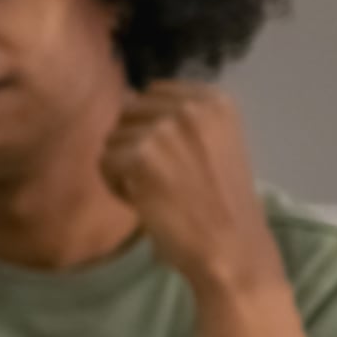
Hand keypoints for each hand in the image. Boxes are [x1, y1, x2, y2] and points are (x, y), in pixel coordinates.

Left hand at [97, 79, 276, 296]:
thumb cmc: (220, 201)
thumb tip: (125, 98)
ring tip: (155, 190)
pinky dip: (116, 187)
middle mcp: (191, 106)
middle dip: (133, 144)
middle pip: (128, 113)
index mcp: (214, 100)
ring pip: (112, 138)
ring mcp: (165, 129)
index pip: (152, 92)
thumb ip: (178, 119)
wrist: (231, 244)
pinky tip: (144, 202)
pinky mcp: (141, 156)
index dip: (149, 127)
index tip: (173, 157)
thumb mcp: (214, 143)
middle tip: (161, 178)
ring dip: (123, 167)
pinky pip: (104, 162)